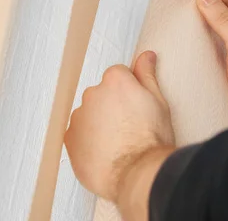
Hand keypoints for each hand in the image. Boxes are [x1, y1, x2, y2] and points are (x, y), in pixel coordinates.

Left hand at [64, 51, 174, 205]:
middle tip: (130, 126)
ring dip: (99, 124)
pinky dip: (88, 142)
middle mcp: (92, 93)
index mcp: (115, 80)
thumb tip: (146, 56)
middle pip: (102, 94)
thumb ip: (147, 75)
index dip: (130, 91)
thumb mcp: (158, 101)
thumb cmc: (151, 139)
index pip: (119, 75)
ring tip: (118, 143)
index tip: (137, 107)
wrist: (137, 173)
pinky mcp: (69, 140)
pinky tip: (106, 153)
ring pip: (89, 115)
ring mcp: (78, 117)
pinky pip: (78, 135)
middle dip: (112, 106)